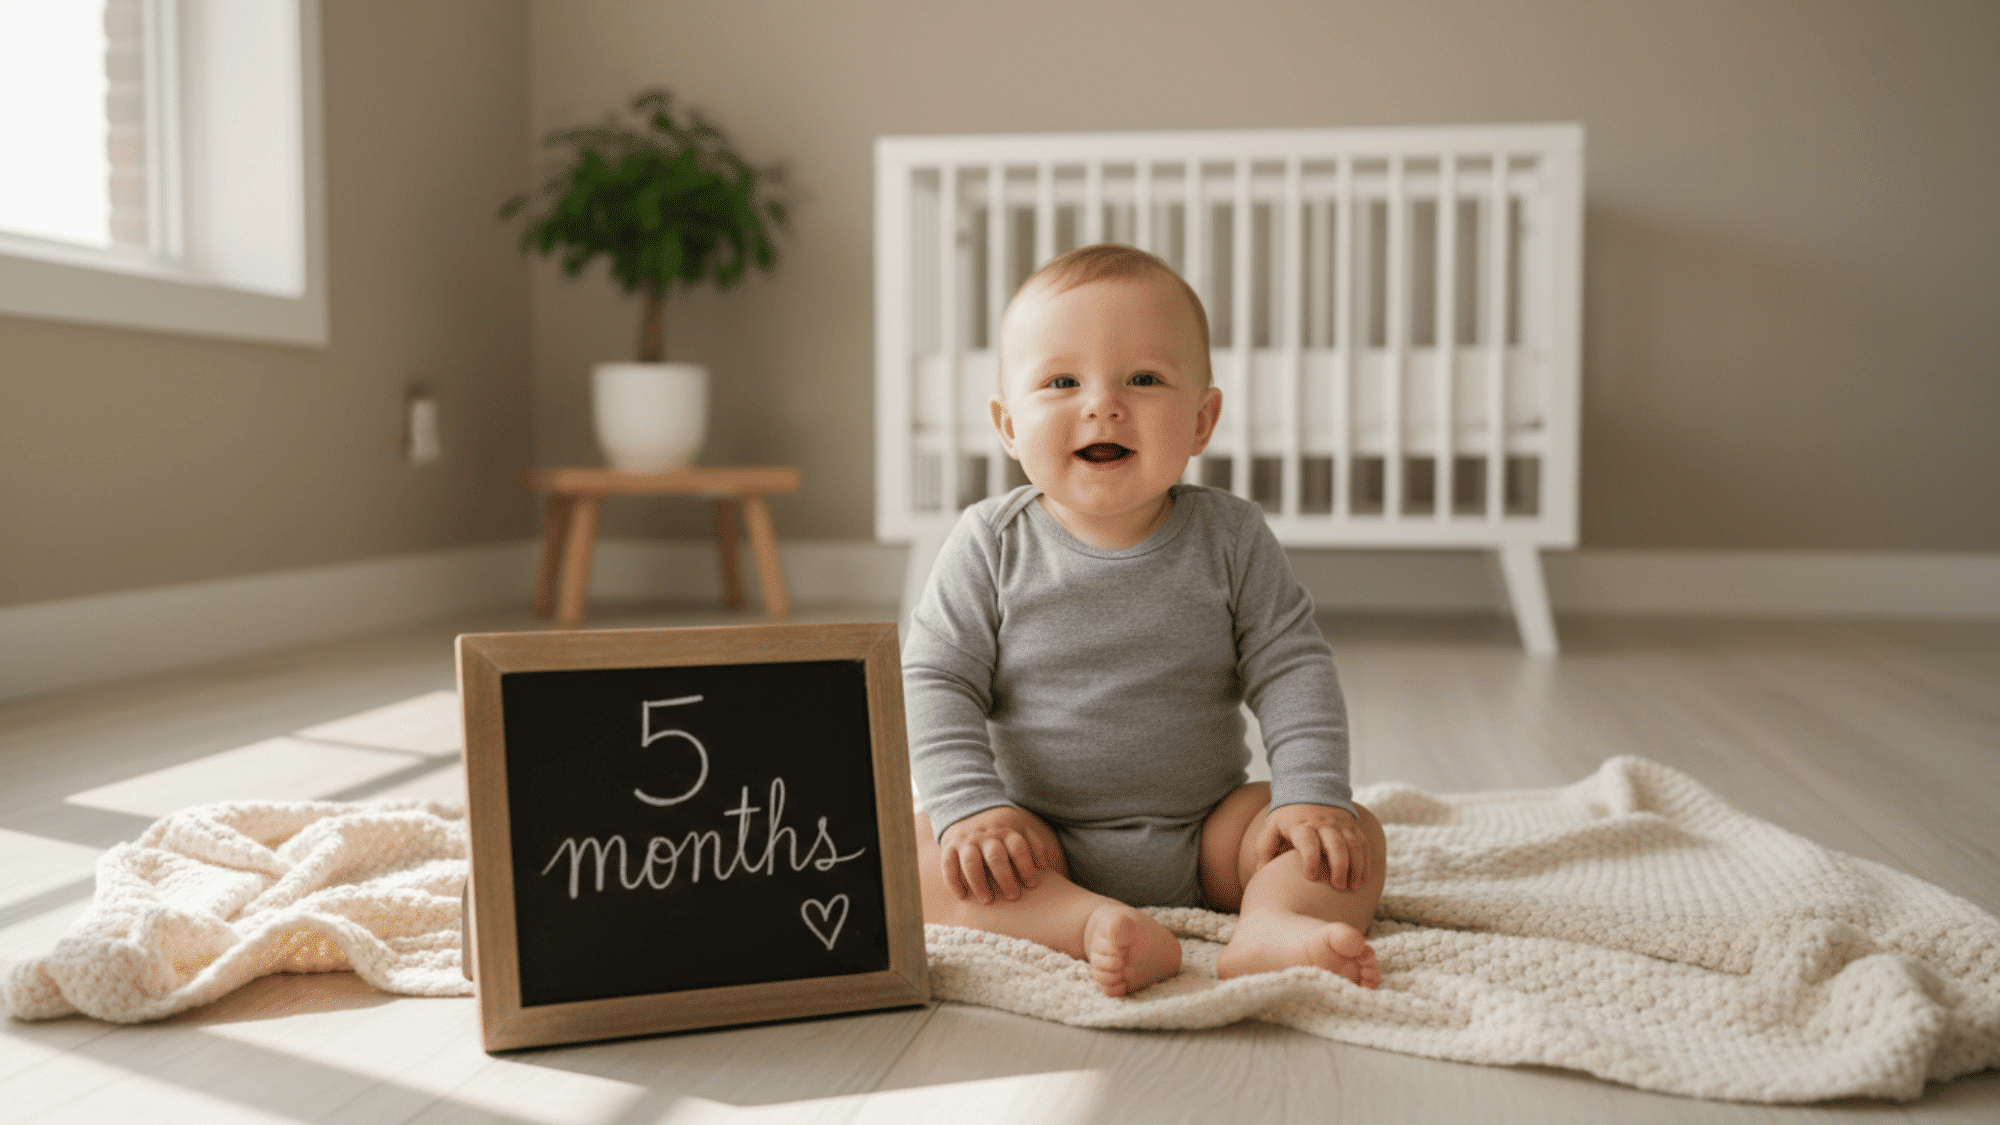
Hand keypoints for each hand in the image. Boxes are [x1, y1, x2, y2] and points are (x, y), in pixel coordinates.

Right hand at [937, 805, 1066, 904]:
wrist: (967, 810)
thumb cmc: (1000, 829)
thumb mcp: (1019, 828)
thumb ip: (1033, 845)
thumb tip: (1043, 866)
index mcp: (1005, 830)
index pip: (1018, 846)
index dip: (1026, 865)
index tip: (1033, 884)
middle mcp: (985, 835)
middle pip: (995, 856)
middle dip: (1005, 878)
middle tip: (1013, 896)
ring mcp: (965, 841)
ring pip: (971, 862)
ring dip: (979, 883)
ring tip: (988, 901)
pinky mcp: (949, 847)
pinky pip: (948, 865)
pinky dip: (953, 882)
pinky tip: (962, 896)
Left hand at [1255, 803, 1369, 890]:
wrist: (1310, 788)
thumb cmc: (1288, 816)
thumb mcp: (1272, 826)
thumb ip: (1264, 848)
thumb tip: (1261, 873)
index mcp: (1301, 825)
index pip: (1308, 842)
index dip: (1310, 859)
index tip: (1310, 877)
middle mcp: (1323, 824)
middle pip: (1336, 845)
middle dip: (1339, 867)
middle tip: (1338, 886)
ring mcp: (1340, 825)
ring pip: (1354, 845)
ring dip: (1356, 867)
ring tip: (1352, 887)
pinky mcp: (1352, 827)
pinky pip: (1363, 844)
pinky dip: (1365, 862)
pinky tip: (1362, 878)